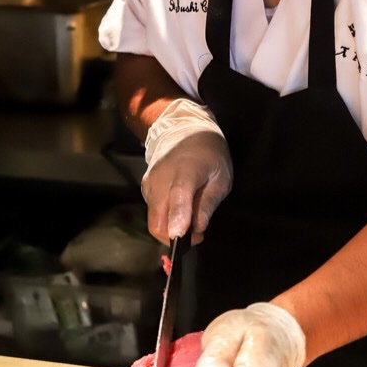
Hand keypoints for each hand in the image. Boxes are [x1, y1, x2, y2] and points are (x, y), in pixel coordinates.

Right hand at [142, 99, 232, 244]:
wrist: (184, 129)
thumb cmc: (209, 154)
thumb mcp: (221, 177)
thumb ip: (208, 203)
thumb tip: (197, 230)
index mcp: (186, 170)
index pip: (178, 197)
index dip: (178, 219)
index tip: (179, 237)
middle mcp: (162, 177)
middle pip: (160, 219)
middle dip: (176, 237)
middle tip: (197, 235)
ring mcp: (150, 183)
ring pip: (154, 220)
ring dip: (170, 230)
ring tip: (190, 221)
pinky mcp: (145, 188)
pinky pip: (153, 213)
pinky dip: (165, 220)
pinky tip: (180, 211)